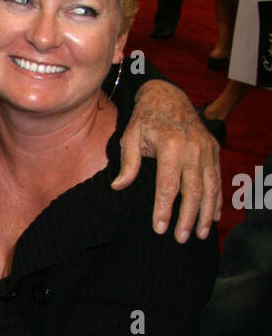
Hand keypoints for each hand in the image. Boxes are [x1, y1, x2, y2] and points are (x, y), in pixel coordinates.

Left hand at [111, 80, 220, 240]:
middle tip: (181, 239)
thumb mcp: (130, 136)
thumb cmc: (145, 120)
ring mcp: (206, 149)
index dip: (164, 208)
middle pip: (193, 190)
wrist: (168, 96)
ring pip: (210, 187)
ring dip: (205, 213)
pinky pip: (217, 179)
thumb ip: (127, 162)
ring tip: (199, 234)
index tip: (159, 228)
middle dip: (188, 217)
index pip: (168, 184)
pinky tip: (213, 217)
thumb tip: (118, 186)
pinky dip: (217, 199)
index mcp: (171, 145)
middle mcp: (193, 148)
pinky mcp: (213, 151)